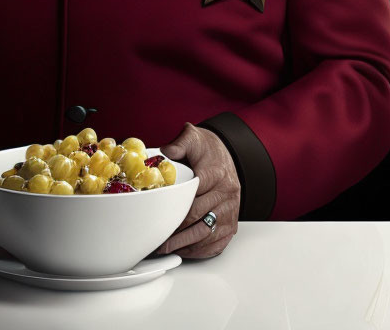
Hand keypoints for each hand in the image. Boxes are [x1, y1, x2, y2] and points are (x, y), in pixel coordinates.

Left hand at [152, 122, 240, 258]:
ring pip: (207, 234)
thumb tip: (164, 151)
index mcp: (216, 175)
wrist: (225, 155)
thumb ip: (179, 143)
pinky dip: (200, 250)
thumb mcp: (193, 138)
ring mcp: (231, 211)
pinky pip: (217, 242)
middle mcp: (227, 195)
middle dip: (177, 232)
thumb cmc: (206, 149)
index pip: (194, 198)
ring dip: (186, 245)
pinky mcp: (232, 223)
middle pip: (199, 219)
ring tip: (166, 248)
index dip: (175, 210)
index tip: (159, 219)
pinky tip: (184, 251)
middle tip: (157, 239)